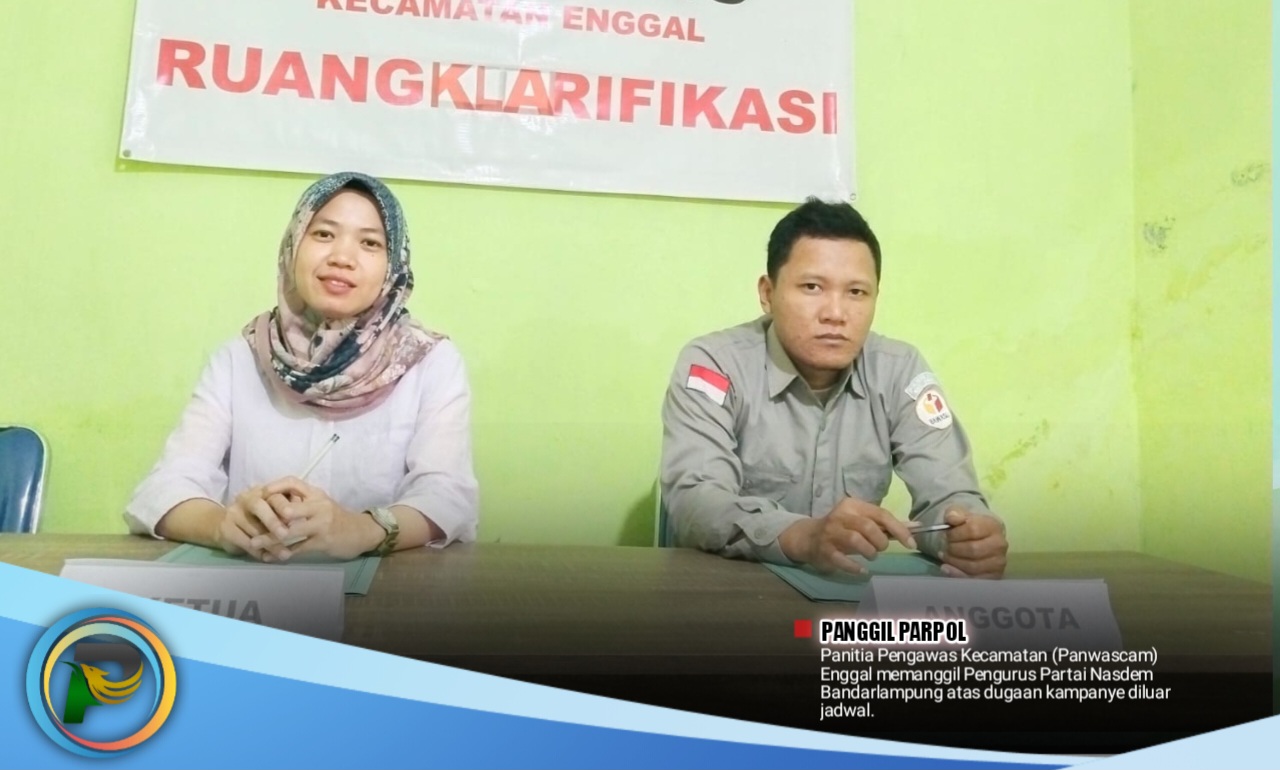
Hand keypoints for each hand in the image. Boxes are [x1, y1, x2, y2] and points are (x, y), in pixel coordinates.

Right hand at [213, 486, 292, 561]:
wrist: (224, 525)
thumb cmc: (258, 517)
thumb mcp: (272, 510)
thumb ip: (287, 510)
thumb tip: (304, 517)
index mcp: (262, 491)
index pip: (273, 493)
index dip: (284, 505)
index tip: (296, 517)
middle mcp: (246, 498)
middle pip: (259, 506)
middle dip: (273, 521)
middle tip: (286, 535)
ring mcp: (234, 513)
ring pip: (253, 529)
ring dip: (270, 544)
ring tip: (284, 554)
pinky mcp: (226, 529)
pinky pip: (244, 542)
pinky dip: (258, 551)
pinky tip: (268, 558)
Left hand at [247, 476, 382, 561]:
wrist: (362, 532)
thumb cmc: (337, 518)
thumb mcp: (321, 504)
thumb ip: (302, 501)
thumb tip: (273, 500)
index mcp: (316, 494)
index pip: (294, 482)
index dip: (275, 486)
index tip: (260, 493)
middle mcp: (319, 506)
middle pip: (288, 508)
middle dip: (268, 516)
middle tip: (252, 522)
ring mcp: (321, 524)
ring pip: (290, 531)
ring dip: (269, 539)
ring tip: (254, 544)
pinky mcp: (323, 542)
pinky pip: (298, 549)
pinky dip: (282, 554)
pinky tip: (271, 558)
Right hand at [778, 497, 915, 574]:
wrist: (809, 538)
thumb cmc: (842, 529)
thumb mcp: (862, 521)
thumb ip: (886, 524)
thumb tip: (915, 527)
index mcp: (853, 506)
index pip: (881, 514)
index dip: (899, 529)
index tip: (911, 544)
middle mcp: (841, 516)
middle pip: (868, 526)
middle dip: (881, 541)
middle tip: (881, 549)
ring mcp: (831, 532)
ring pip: (856, 540)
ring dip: (870, 552)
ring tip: (871, 556)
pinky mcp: (824, 549)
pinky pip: (842, 559)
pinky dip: (855, 567)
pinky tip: (862, 571)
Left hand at [939, 507, 1007, 578]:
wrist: (980, 538)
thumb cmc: (968, 526)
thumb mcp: (960, 514)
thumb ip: (954, 513)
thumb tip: (952, 518)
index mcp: (993, 526)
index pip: (973, 530)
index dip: (955, 533)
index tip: (946, 535)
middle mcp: (999, 545)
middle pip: (973, 549)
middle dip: (953, 549)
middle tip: (944, 546)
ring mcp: (998, 562)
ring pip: (973, 566)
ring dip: (954, 561)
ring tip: (944, 555)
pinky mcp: (993, 576)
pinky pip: (974, 579)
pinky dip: (957, 575)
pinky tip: (946, 568)